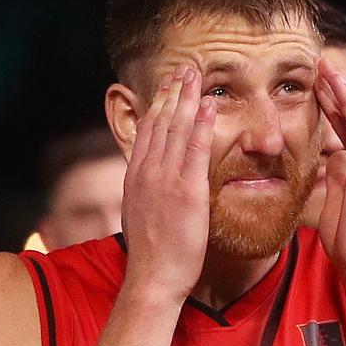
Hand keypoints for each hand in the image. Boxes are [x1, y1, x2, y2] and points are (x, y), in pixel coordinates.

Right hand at [121, 64, 216, 302]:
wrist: (153, 276)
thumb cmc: (152, 254)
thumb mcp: (141, 214)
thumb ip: (146, 192)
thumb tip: (150, 182)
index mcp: (136, 177)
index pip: (147, 131)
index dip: (158, 105)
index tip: (167, 86)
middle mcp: (148, 172)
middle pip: (160, 122)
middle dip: (172, 92)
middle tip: (183, 68)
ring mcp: (166, 180)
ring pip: (176, 129)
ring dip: (187, 99)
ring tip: (196, 75)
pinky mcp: (187, 191)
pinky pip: (196, 150)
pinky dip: (202, 125)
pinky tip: (209, 106)